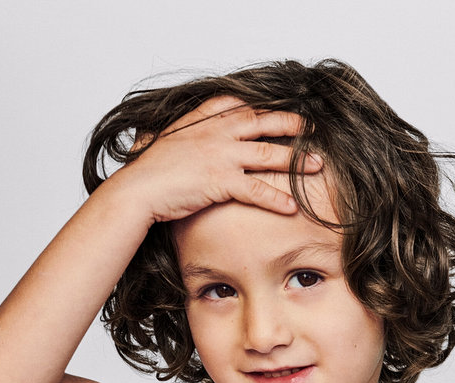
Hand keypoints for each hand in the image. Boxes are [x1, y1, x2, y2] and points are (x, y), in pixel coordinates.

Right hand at [110, 96, 322, 225]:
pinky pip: (257, 189)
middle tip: (312, 129)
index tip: (279, 108)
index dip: (261, 106)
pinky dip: (276, 198)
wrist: (137, 190)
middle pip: (262, 123)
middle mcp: (216, 133)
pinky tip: (292, 206)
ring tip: (317, 165)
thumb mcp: (160, 141)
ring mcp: (221, 155)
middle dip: (290, 125)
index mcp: (201, 120)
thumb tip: (164, 138)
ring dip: (296, 160)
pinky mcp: (221, 181)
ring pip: (268, 154)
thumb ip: (175, 135)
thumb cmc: (146, 171)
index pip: (237, 104)